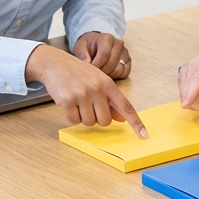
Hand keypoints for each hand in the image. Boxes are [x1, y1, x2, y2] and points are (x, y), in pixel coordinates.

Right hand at [25, 44, 145, 137]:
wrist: (55, 63)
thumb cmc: (78, 73)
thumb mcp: (98, 81)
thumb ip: (110, 100)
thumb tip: (122, 118)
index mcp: (108, 84)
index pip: (126, 106)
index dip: (136, 122)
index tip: (144, 135)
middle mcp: (97, 89)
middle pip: (105, 121)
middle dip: (96, 118)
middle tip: (88, 106)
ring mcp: (82, 94)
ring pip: (89, 122)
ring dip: (82, 117)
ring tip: (77, 102)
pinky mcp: (68, 101)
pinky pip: (74, 121)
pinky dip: (71, 116)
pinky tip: (68, 103)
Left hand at [73, 31, 130, 79]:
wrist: (95, 44)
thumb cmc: (87, 46)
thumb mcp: (80, 47)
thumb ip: (82, 55)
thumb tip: (87, 64)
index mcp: (107, 38)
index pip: (104, 55)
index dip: (96, 65)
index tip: (89, 71)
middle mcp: (119, 44)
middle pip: (112, 64)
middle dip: (101, 72)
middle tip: (93, 74)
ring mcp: (125, 53)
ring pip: (119, 70)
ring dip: (108, 75)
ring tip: (99, 73)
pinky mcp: (128, 61)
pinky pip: (124, 73)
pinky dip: (116, 76)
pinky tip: (107, 73)